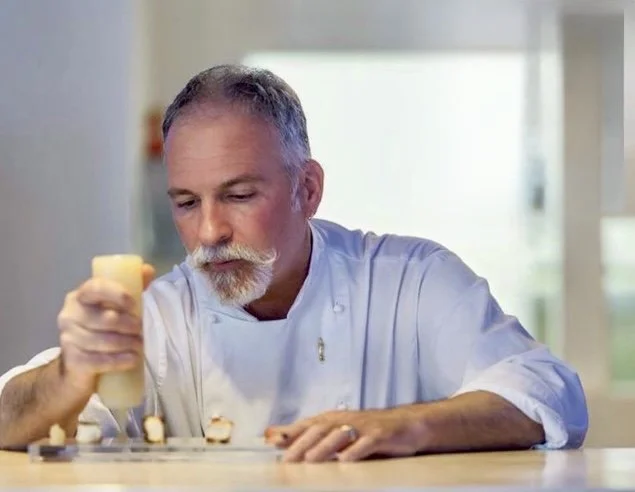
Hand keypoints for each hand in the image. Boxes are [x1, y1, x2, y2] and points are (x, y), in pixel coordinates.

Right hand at [56, 264, 154, 393]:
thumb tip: (147, 270)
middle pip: (104, 318)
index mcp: (80, 296)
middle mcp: (69, 314)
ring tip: (140, 346)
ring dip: (127, 344)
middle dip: (129, 325)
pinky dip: (119, 360)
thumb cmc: (102, 329)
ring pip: (103, 341)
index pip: (95, 288)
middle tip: (142, 330)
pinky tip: (132, 359)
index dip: (117, 294)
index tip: (135, 304)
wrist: (77, 366)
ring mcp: (68, 338)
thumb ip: (133, 286)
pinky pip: (99, 360)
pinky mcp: (72, 361)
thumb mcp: (115, 306)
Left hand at [264, 408, 420, 462]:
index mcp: (334, 419)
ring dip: (324, 447)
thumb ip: (311, 436)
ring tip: (310, 459)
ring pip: (340, 435)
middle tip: (288, 458)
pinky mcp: (381, 435)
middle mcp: (346, 420)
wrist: (407, 424)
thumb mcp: (339, 432)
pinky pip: (366, 443)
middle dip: (302, 442)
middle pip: (320, 429)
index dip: (290, 431)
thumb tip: (276, 439)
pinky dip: (355, 451)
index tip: (271, 440)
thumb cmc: (368, 431)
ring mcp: (364, 427)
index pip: (307, 424)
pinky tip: (345, 460)